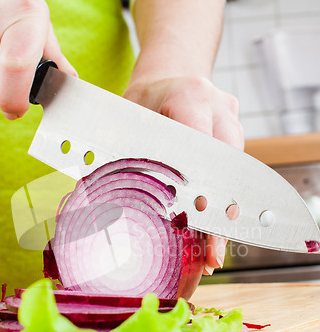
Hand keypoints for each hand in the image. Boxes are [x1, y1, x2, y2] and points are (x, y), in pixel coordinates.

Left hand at [124, 76, 244, 274]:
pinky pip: (233, 173)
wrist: (170, 78)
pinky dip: (223, 204)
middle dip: (219, 215)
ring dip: (223, 215)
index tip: (196, 220)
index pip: (199, 145)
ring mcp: (232, 120)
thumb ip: (122, 152)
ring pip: (235, 175)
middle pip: (226, 167)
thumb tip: (96, 198)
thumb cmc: (142, 99)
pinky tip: (212, 233)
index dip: (199, 187)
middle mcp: (219, 107)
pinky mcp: (235, 134)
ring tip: (211, 251)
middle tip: (211, 253)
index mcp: (189, 95)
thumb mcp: (125, 117)